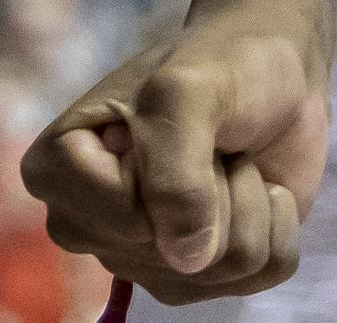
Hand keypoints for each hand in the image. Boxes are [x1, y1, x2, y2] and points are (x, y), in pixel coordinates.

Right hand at [21, 0, 332, 303]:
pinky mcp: (205, 271)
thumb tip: (188, 260)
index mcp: (57, 172)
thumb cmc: (215, 62)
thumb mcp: (185, 89)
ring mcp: (149, 258)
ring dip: (249, 199)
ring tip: (228, 155)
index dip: (164, 165)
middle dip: (212, 186)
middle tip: (205, 136)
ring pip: (219, 268)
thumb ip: (175, 167)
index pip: (121, 213)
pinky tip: (260, 183)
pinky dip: (278, 220)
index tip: (164, 114)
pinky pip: (261, 273)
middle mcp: (94, 228)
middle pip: (169, 255)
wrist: (270, 63)